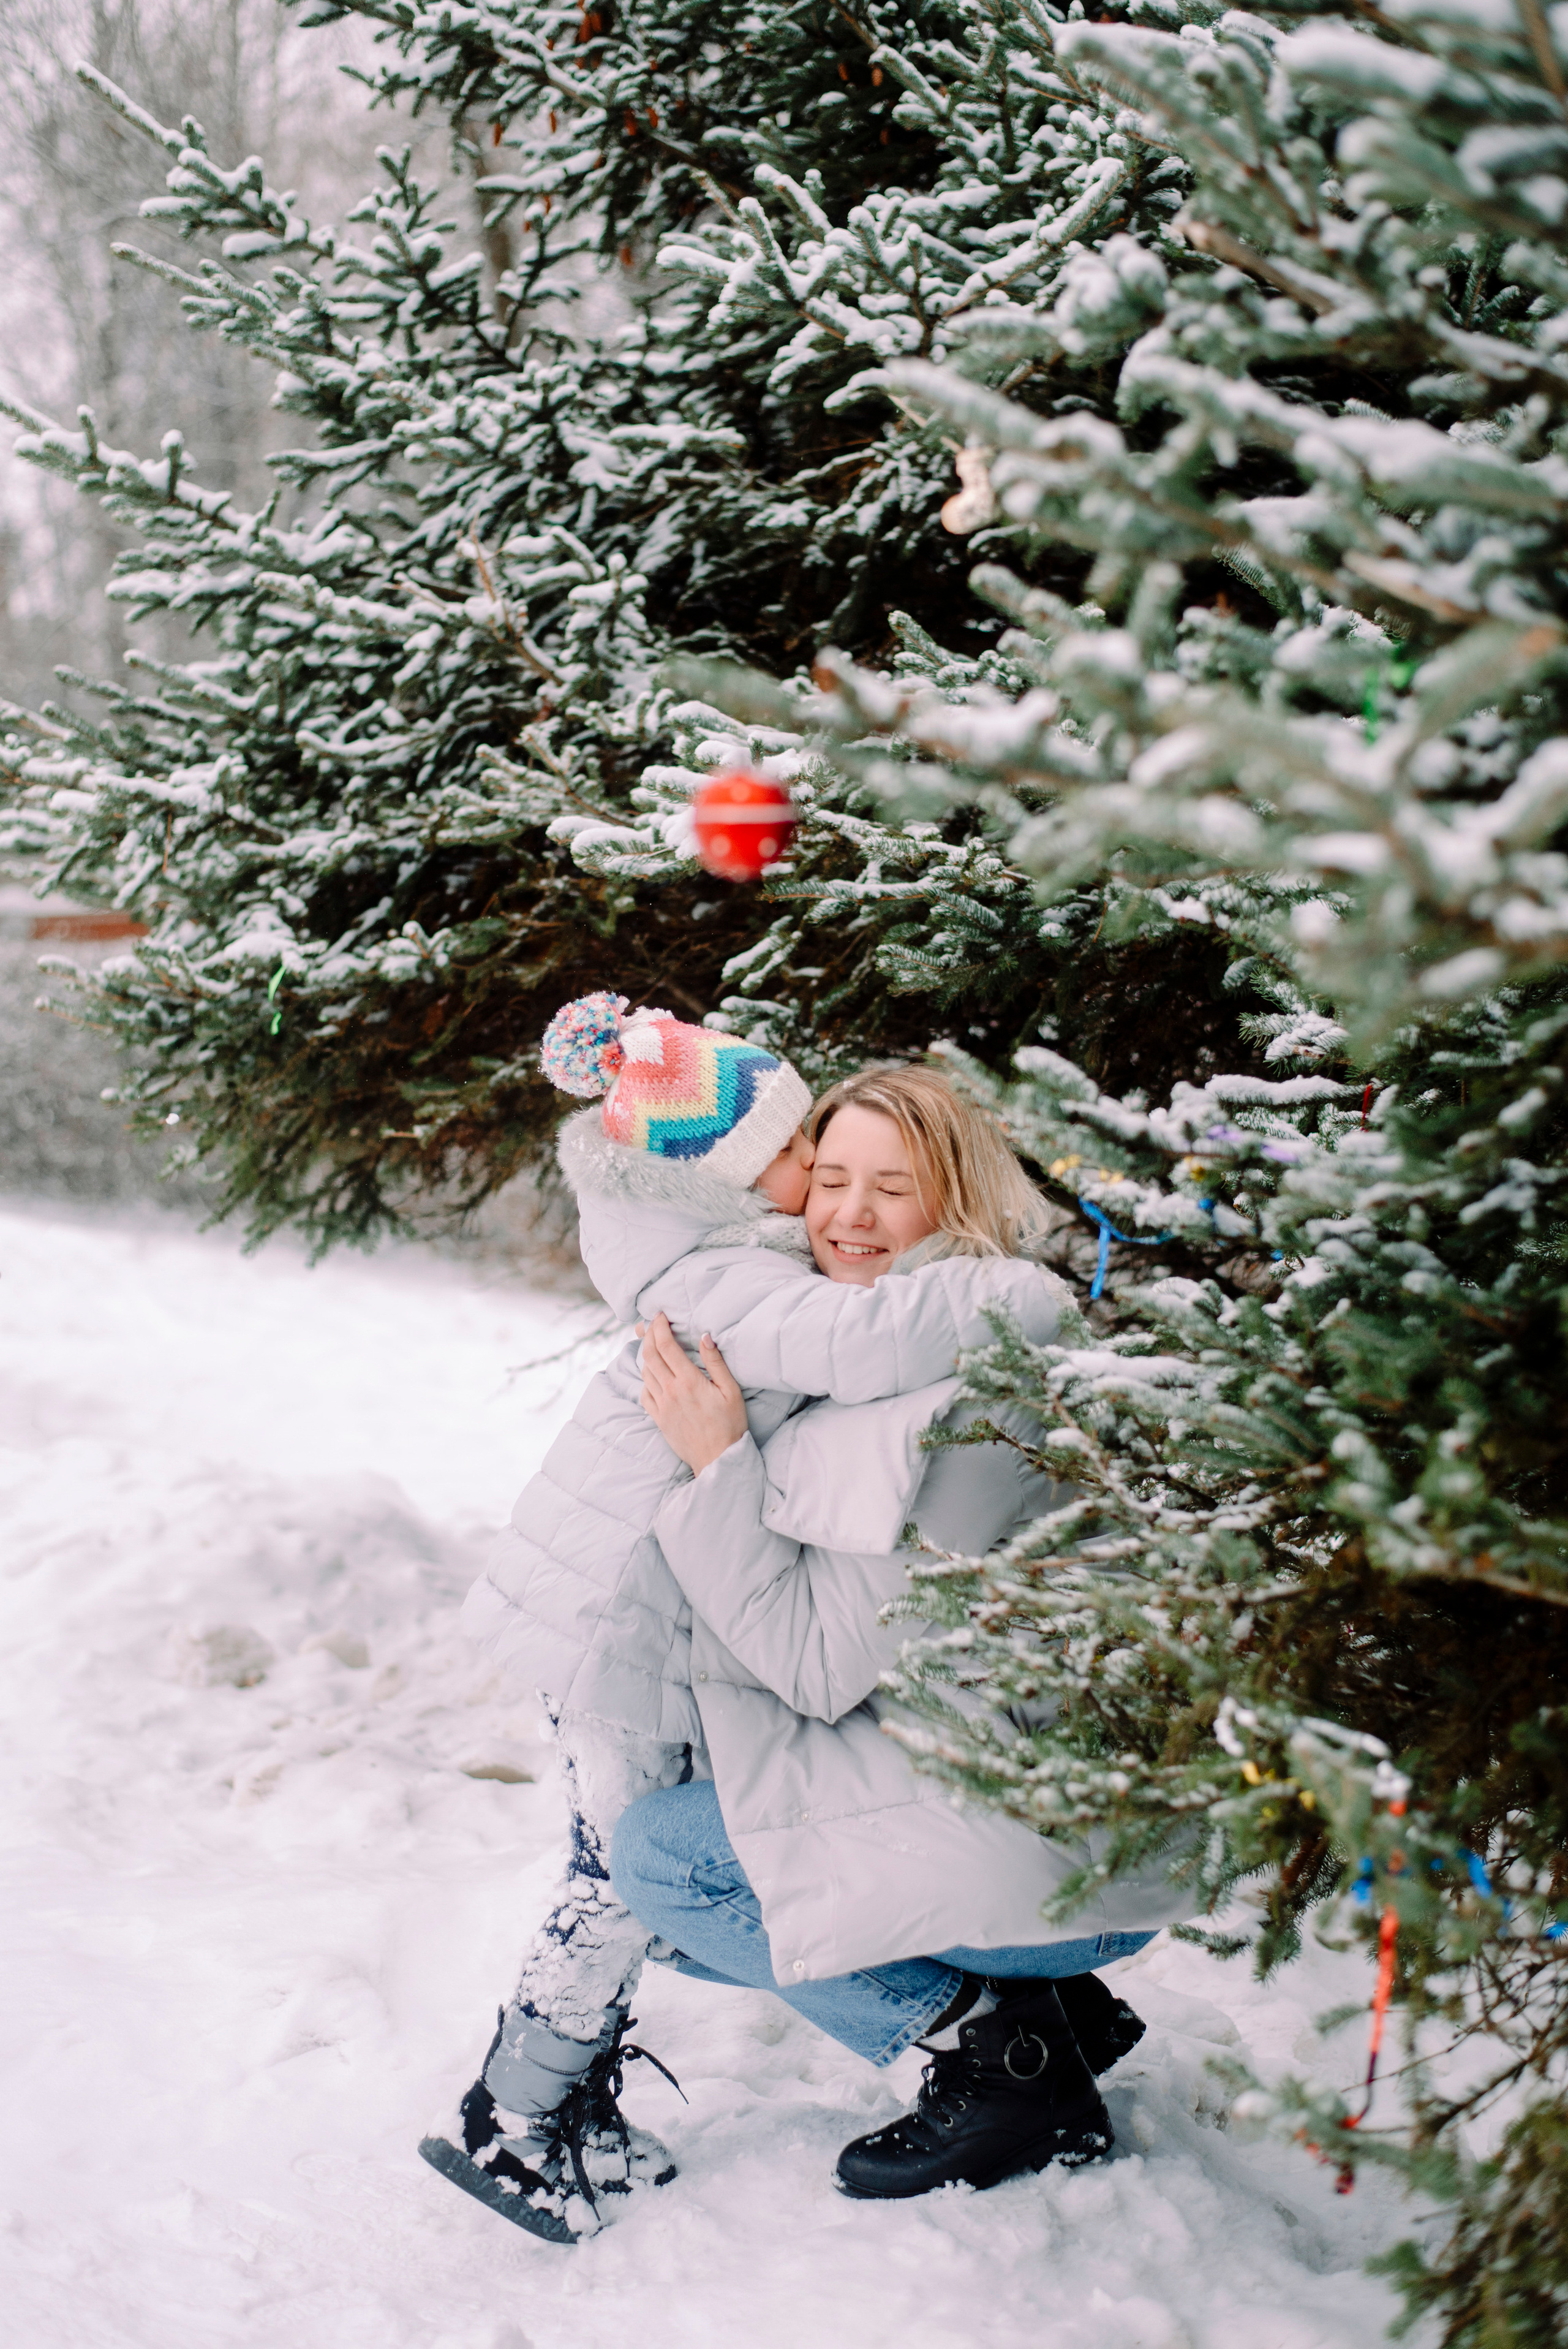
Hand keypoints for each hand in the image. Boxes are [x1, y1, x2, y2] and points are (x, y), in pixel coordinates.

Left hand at [639, 1312, 747, 1472]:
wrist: (718, 1459)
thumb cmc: (730, 1425)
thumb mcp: (731, 1391)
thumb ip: (716, 1362)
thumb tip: (704, 1337)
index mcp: (689, 1381)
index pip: (666, 1346)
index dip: (659, 1327)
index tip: (660, 1315)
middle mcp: (670, 1391)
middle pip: (650, 1355)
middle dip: (649, 1335)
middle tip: (653, 1324)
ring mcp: (661, 1406)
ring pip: (645, 1373)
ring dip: (647, 1355)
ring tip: (655, 1346)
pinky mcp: (658, 1419)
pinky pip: (644, 1393)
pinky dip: (646, 1379)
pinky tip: (654, 1376)